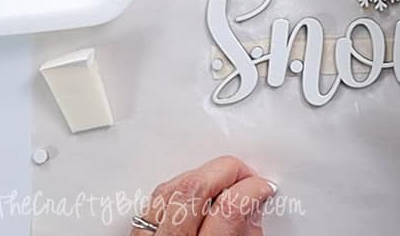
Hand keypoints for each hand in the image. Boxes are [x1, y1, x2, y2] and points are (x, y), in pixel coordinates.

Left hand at [134, 156, 275, 235]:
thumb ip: (246, 234)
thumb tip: (254, 205)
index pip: (229, 208)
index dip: (252, 188)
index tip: (263, 186)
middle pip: (195, 188)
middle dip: (228, 170)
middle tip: (247, 175)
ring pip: (170, 189)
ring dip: (202, 176)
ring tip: (224, 181)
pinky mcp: (136, 235)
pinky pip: (154, 201)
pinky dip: (177, 189)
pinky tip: (195, 191)